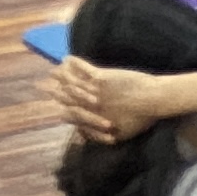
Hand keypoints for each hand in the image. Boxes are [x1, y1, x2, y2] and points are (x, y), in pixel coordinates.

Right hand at [55, 59, 196, 142]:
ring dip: (59, 76)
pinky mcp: (101, 77)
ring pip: (70, 83)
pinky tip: (67, 58)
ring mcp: (94, 90)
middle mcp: (89, 105)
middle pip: (64, 98)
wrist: (154, 100)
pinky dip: (73, 63)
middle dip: (53, 92)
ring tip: (53, 71)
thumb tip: (91, 138)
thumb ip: (104, 136)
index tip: (58, 107)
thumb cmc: (142, 119)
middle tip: (42, 87)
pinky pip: (82, 68)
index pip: (70, 116)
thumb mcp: (122, 135)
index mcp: (93, 118)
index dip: (64, 111)